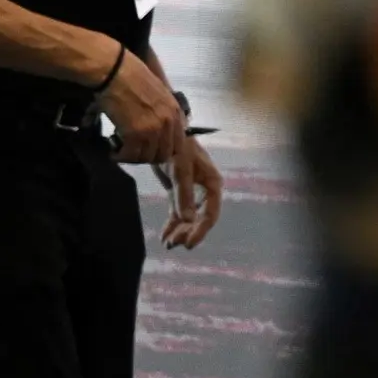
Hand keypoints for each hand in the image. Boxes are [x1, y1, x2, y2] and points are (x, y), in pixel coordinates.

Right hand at [97, 48, 184, 164]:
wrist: (116, 72)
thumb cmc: (133, 78)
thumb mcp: (158, 94)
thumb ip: (163, 112)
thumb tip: (159, 129)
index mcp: (175, 112)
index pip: (178, 144)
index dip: (163, 150)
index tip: (150, 150)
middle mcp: (168, 122)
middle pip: (163, 154)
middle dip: (148, 156)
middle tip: (133, 150)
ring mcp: (153, 129)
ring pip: (147, 157)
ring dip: (133, 157)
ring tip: (121, 149)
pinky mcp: (135, 134)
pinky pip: (130, 155)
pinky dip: (120, 156)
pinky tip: (113, 151)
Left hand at [157, 131, 223, 248]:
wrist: (166, 133)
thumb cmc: (180, 147)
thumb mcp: (181, 169)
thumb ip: (184, 194)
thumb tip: (187, 220)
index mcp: (212, 184)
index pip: (211, 213)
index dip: (201, 230)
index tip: (189, 243)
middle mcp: (205, 190)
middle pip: (200, 218)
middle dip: (188, 232)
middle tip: (174, 243)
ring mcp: (192, 192)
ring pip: (188, 217)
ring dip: (179, 231)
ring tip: (168, 243)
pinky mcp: (179, 191)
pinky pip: (177, 212)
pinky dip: (172, 224)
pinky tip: (165, 236)